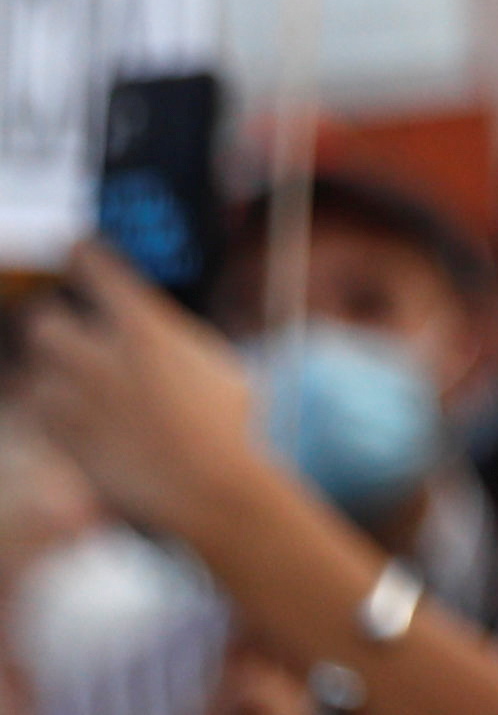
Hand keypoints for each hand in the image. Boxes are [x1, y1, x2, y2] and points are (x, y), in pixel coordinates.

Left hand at [27, 245, 264, 536]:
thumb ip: (176, 341)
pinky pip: (35, 409)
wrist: (204, 485)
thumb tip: (158, 331)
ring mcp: (76, 400)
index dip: (85, 254)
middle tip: (67, 322)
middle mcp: (100, 358)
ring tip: (69, 371)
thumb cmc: (226, 425)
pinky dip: (46, 404)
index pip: (98, 271)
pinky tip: (65, 405)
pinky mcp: (64, 438)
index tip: (78, 248)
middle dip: (54, 319)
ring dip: (49, 367)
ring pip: (33, 368)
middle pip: (43, 320)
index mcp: (145, 327)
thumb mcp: (216, 363)